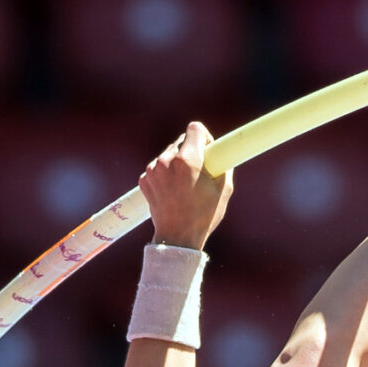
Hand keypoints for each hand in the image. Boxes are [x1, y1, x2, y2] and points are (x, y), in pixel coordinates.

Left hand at [139, 122, 232, 249]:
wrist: (177, 237)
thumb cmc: (203, 215)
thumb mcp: (223, 188)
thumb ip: (222, 164)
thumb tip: (221, 152)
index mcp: (188, 160)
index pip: (195, 128)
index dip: (204, 137)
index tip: (208, 149)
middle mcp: (167, 160)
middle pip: (181, 141)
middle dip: (191, 151)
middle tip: (199, 171)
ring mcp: (152, 170)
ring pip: (168, 154)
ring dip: (177, 163)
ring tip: (185, 185)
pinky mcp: (144, 179)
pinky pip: (158, 168)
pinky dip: (166, 175)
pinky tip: (173, 191)